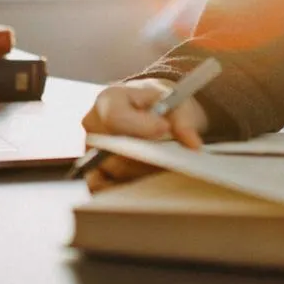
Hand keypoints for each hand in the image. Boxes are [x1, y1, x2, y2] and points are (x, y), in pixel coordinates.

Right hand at [80, 78, 208, 192]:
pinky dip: (126, 183)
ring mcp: (90, 148)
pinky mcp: (92, 169)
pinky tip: (145, 178)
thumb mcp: (175, 103)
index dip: (140, 126)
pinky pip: (104, 184)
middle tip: (170, 151)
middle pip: (116, 147)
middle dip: (147, 151)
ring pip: (116, 168)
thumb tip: (193, 145)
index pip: (116, 117)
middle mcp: (93, 124)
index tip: (164, 128)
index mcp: (109, 99)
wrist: (148, 109)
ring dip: (143, 168)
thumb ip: (184, 122)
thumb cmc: (160, 103)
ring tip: (162, 159)